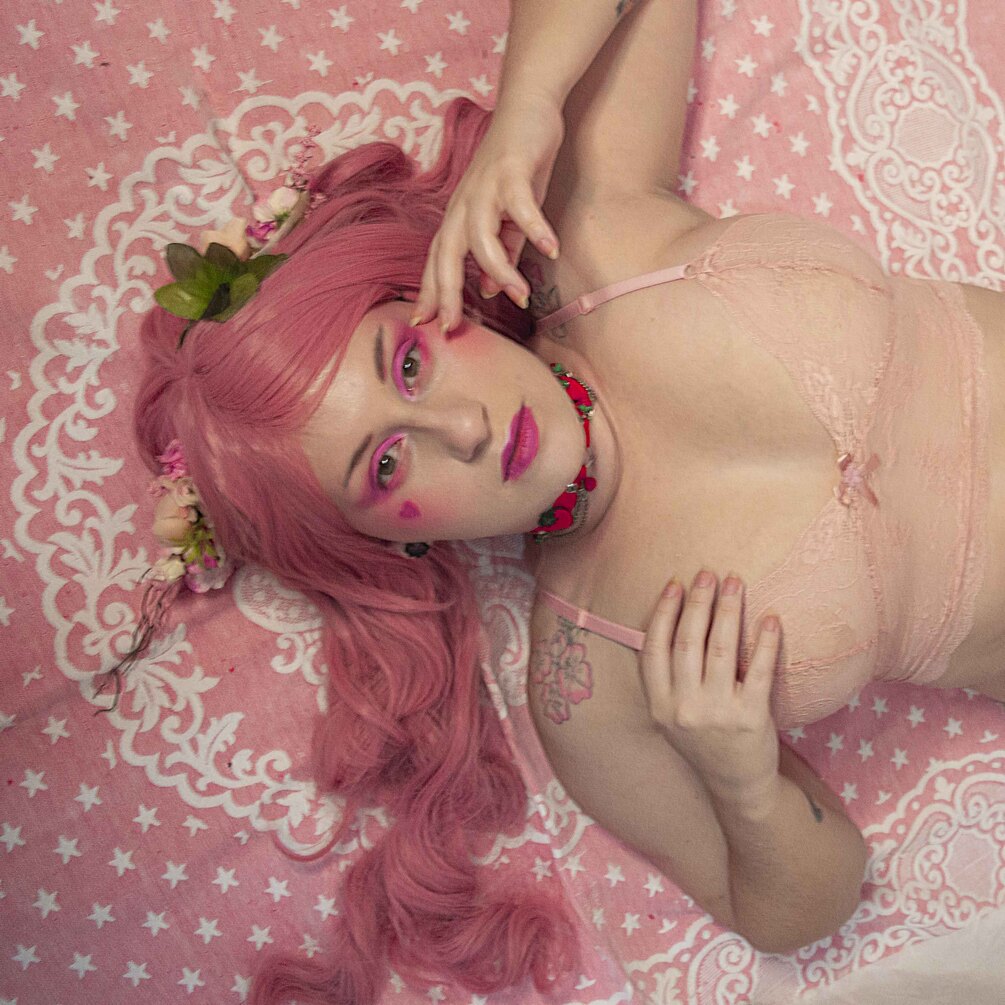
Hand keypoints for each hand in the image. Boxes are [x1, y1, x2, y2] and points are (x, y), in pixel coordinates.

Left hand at [412, 95, 564, 331]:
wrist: (528, 108)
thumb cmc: (516, 168)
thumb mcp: (508, 219)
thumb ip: (502, 253)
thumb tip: (490, 291)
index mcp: (459, 219)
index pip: (438, 262)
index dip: (432, 293)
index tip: (426, 325)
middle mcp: (464, 205)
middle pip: (447, 255)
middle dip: (446, 293)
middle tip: (451, 326)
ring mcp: (484, 187)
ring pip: (482, 238)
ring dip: (501, 271)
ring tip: (522, 296)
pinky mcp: (510, 170)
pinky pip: (520, 206)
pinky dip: (535, 228)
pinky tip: (550, 249)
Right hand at [641, 570, 781, 806]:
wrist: (738, 786)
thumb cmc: (703, 741)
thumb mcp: (671, 715)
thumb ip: (667, 677)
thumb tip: (675, 618)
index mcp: (659, 705)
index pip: (654, 648)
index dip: (663, 613)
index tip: (675, 585)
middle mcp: (683, 708)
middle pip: (687, 642)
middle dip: (698, 602)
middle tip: (708, 574)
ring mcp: (717, 713)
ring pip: (720, 649)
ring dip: (727, 610)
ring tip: (735, 583)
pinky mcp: (751, 718)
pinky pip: (758, 670)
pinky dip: (764, 641)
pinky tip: (770, 620)